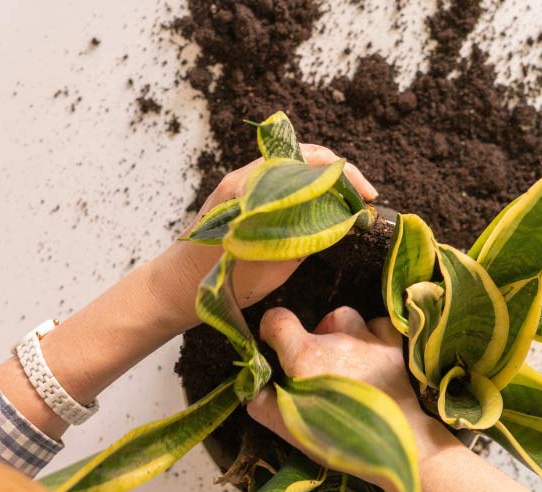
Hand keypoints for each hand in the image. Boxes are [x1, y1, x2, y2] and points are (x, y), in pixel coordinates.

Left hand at [147, 145, 377, 331]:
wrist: (174, 286)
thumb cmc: (220, 281)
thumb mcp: (274, 263)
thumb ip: (308, 234)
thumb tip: (344, 219)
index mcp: (252, 188)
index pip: (310, 164)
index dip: (345, 176)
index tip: (367, 197)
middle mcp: (244, 176)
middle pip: (303, 155)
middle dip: (339, 172)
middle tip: (363, 197)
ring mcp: (239, 181)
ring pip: (293, 164)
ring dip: (324, 177)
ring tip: (347, 200)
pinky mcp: (238, 191)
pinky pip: (279, 177)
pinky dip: (305, 184)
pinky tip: (319, 204)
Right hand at [247, 307, 461, 491]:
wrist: (393, 447)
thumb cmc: (337, 441)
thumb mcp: (287, 429)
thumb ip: (263, 404)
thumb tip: (255, 388)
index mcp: (305, 357)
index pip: (277, 319)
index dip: (272, 329)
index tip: (275, 345)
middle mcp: (336, 340)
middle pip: (316, 324)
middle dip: (312, 342)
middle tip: (317, 372)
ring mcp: (367, 341)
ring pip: (346, 318)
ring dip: (341, 333)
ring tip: (343, 360)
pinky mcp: (393, 349)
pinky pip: (379, 325)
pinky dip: (373, 334)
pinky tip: (370, 354)